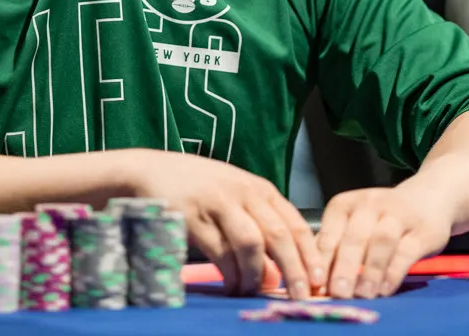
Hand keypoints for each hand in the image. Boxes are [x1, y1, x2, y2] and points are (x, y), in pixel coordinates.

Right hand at [123, 149, 322, 298]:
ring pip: (251, 244)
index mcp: (258, 188)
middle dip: (293, 270)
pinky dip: (229, 274)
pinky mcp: (193, 216)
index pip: (294, 222)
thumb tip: (279, 271)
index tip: (318, 280)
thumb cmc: (197, 187)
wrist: (150, 171)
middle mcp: (242, 192)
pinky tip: (230, 285)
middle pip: (278, 235)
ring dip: (256, 274)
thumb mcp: (234, 194)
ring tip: (253, 291)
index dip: (310, 254)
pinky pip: (219, 251)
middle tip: (300, 296)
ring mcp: (217, 202)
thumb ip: (258, 224)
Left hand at [317, 186, 452, 299]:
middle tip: (337, 293)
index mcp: (345, 204)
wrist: (428, 198)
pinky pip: (406, 252)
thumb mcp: (354, 224)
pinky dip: (393, 272)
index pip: (328, 233)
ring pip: (380, 241)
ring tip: (363, 295)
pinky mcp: (422, 230)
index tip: (315, 287)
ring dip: (370, 271)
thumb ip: (335, 247)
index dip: (320, 261)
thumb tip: (314, 282)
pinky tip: (385, 290)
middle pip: (354, 237)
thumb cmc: (381, 218)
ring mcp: (398, 214)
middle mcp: (369, 204)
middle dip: (344, 268)